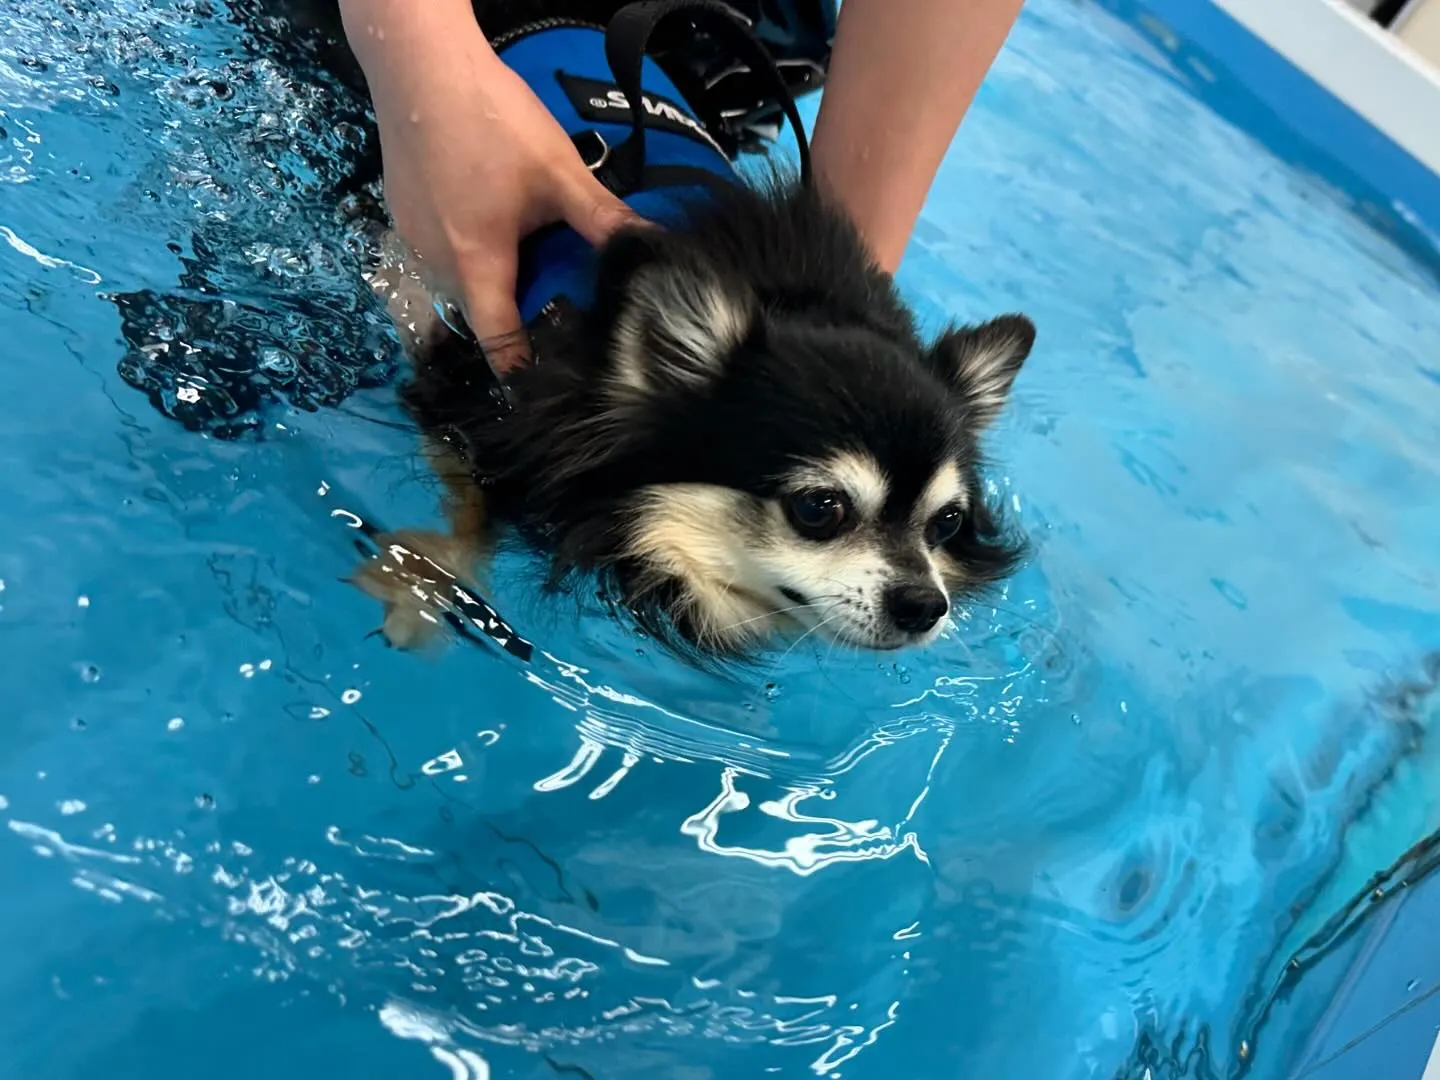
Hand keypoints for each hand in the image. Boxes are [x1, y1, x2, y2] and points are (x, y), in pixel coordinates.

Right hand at [357, 15, 639, 370]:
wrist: (418, 62)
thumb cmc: (489, 118)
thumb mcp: (560, 173)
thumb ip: (604, 220)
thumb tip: (651, 250)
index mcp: (477, 263)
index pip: (498, 342)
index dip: (523, 370)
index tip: (547, 387)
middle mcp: (437, 264)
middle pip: (481, 313)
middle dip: (517, 314)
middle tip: (558, 301)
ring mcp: (414, 240)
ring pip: (462, 281)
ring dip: (495, 277)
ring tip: (531, 252)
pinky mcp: (404, 214)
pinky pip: (442, 250)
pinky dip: (470, 248)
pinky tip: (494, 215)